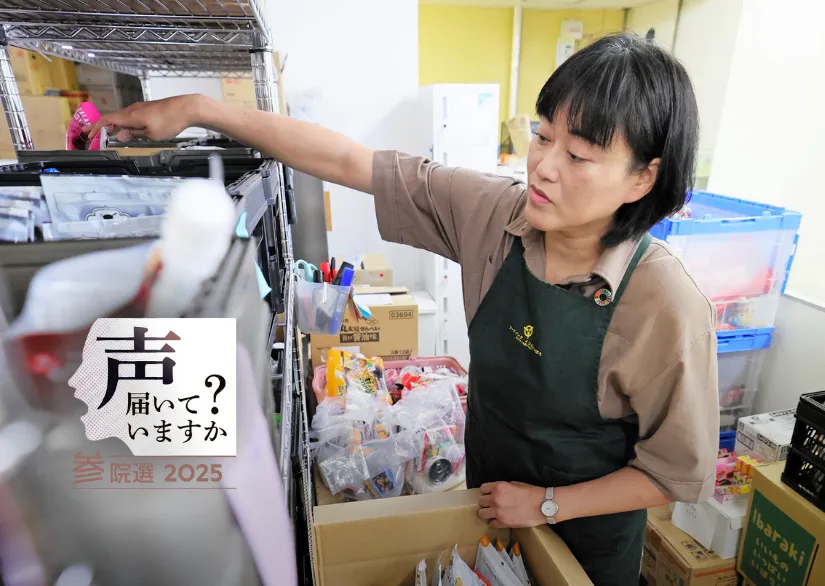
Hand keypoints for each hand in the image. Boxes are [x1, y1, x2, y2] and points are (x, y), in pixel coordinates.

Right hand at [85, 95, 208, 142]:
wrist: (187, 108)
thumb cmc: (170, 121)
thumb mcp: (151, 134)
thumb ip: (134, 134)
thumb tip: (120, 135)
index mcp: (130, 116)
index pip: (107, 121)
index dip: (95, 128)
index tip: (87, 135)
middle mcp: (132, 110)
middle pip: (112, 118)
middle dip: (100, 127)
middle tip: (90, 134)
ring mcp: (140, 108)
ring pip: (122, 117)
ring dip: (112, 126)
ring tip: (105, 134)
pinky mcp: (148, 109)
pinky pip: (131, 116)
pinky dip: (123, 123)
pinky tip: (125, 130)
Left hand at [477, 481, 546, 528]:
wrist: (542, 506)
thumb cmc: (532, 492)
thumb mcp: (515, 484)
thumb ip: (503, 487)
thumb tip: (496, 491)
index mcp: (498, 487)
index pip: (482, 489)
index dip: (486, 491)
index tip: (489, 494)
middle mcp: (495, 499)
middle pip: (481, 501)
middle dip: (486, 502)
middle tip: (491, 503)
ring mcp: (498, 512)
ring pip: (481, 514)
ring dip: (486, 513)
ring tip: (492, 513)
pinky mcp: (503, 523)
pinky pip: (491, 523)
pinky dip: (493, 522)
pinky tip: (498, 520)